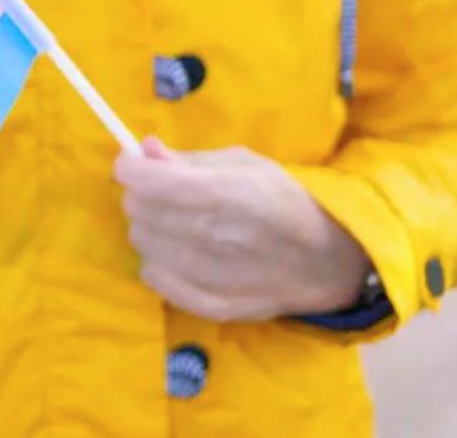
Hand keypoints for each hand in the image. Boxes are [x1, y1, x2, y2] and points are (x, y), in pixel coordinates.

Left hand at [114, 138, 368, 322]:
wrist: (327, 261)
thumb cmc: (282, 200)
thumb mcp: (243, 163)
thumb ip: (189, 159)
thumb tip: (143, 151)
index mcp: (229, 193)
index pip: (151, 182)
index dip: (129, 169)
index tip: (131, 164)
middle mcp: (218, 236)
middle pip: (140, 211)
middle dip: (142, 195)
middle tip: (161, 193)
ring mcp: (214, 276)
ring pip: (142, 243)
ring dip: (150, 227)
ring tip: (175, 223)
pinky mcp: (211, 305)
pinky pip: (153, 277)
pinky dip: (157, 260)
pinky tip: (179, 252)